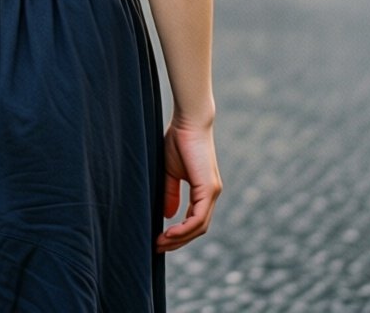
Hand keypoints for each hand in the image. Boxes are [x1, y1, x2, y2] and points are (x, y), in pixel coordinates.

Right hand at [157, 118, 220, 252]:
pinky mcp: (209, 188)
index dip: (178, 233)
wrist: (188, 122)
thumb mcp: (170, 172)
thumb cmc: (178, 141)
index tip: (159, 239)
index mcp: (204, 190)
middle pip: (198, 229)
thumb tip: (167, 216)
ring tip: (160, 243)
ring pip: (199, 227)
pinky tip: (169, 232)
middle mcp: (211, 194)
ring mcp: (212, 192)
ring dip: (180, 239)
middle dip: (178, 241)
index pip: (195, 220)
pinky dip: (184, 229)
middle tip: (157, 247)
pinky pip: (199, 218)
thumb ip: (170, 193)